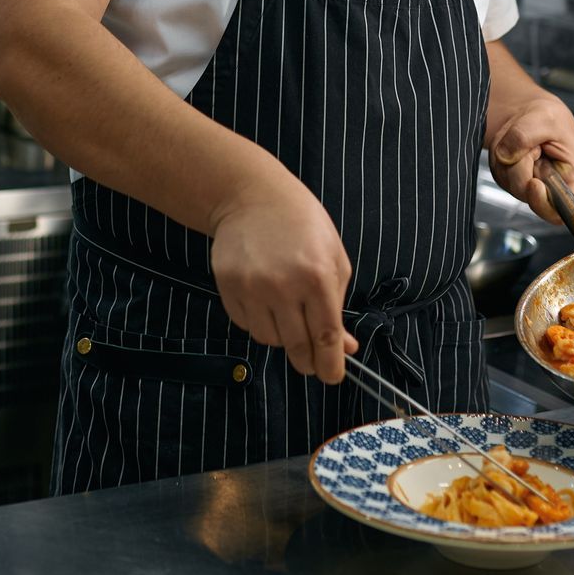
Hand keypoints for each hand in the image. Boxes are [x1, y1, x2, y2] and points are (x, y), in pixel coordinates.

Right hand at [209, 177, 358, 384]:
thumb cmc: (302, 224)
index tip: (332, 377)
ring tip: (287, 313)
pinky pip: (247, 325)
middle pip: (297, 346)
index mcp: (317, 276)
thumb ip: (339, 304)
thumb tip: (344, 347)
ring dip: (282, 337)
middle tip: (312, 363)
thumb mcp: (333, 258)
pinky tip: (265, 301)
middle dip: (308, 360)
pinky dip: (259, 323)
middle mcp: (283, 286)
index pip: (326, 336)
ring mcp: (252, 288)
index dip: (331, 365)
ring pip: (270, 340)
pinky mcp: (228, 288)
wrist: (252, 197)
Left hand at [488, 95, 573, 226]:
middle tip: (532, 145)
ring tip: (525, 141)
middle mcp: (550, 189)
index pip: (561, 211)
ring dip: (510, 159)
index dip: (545, 203)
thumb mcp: (543, 118)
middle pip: (527, 195)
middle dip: (521, 166)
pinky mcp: (511, 180)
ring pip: (509, 183)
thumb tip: (505, 157)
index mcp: (571, 179)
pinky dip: (500, 157)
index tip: (533, 182)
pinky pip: (498, 173)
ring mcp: (528, 186)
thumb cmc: (549, 118)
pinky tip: (513, 145)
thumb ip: (524, 136)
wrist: (532, 114)